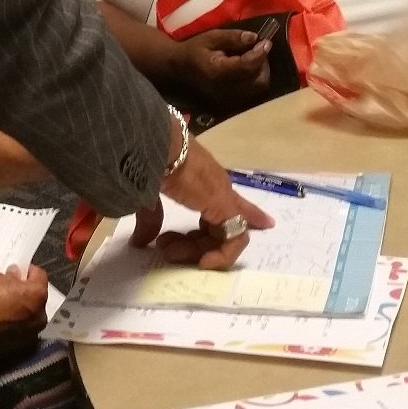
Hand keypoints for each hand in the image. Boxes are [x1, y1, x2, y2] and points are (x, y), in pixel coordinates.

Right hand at [0, 267, 48, 362]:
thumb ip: (11, 277)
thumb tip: (15, 276)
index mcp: (38, 296)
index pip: (40, 276)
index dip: (28, 271)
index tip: (18, 270)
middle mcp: (40, 317)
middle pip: (38, 298)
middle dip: (27, 292)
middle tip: (11, 288)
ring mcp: (31, 334)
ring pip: (31, 316)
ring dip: (22, 309)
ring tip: (5, 305)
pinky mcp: (19, 346)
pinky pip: (22, 329)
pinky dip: (15, 323)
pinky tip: (1, 320)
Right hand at [131, 136, 272, 269]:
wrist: (158, 147)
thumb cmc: (151, 164)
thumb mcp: (149, 196)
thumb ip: (151, 219)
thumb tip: (140, 241)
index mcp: (203, 181)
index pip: (227, 202)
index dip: (245, 213)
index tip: (267, 223)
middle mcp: (218, 188)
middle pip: (218, 226)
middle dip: (193, 245)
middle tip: (166, 250)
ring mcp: (223, 196)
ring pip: (225, 234)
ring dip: (198, 250)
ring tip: (169, 251)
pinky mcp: (225, 206)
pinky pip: (235, 237)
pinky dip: (222, 254)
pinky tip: (204, 261)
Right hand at [175, 28, 272, 108]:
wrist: (178, 70)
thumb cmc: (194, 50)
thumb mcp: (211, 37)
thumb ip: (233, 38)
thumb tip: (255, 38)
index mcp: (218, 71)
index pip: (247, 66)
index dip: (260, 54)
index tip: (266, 42)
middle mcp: (225, 89)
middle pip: (257, 80)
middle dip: (263, 64)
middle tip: (260, 50)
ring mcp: (228, 100)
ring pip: (257, 89)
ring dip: (261, 73)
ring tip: (254, 59)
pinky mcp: (230, 104)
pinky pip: (252, 94)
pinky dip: (255, 81)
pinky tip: (248, 70)